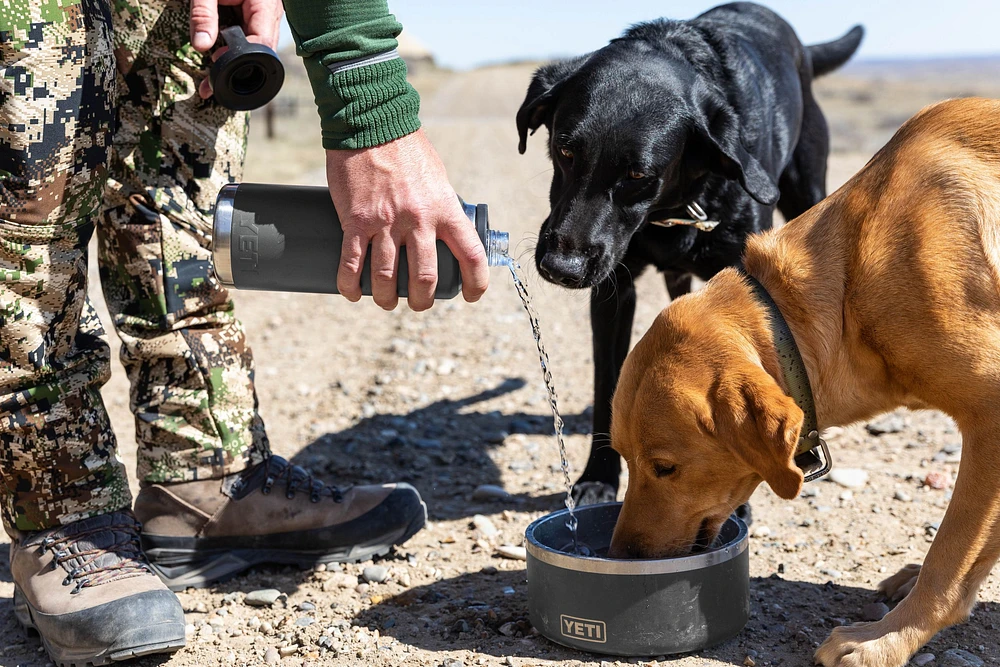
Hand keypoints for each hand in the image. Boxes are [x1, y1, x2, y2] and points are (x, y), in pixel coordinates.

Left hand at [189, 0, 282, 98]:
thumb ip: (203, 14)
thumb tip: (201, 46)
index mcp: (265, 6)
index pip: (262, 43)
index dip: (242, 58)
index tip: (217, 64)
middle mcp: (271, 16)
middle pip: (261, 52)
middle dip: (238, 68)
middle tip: (211, 86)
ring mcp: (266, 18)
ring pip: (256, 48)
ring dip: (237, 61)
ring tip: (211, 78)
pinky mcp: (257, 18)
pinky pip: (250, 38)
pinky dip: (236, 49)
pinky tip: (219, 59)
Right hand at [326, 129, 489, 310]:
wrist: (371, 123)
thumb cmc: (407, 149)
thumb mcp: (437, 178)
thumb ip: (441, 206)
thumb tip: (443, 232)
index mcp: (446, 209)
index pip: (471, 254)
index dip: (476, 282)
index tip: (471, 295)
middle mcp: (418, 220)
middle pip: (424, 278)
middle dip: (422, 300)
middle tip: (418, 302)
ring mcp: (385, 223)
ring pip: (386, 277)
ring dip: (386, 298)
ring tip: (385, 301)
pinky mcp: (355, 221)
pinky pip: (351, 263)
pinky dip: (351, 285)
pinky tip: (353, 293)